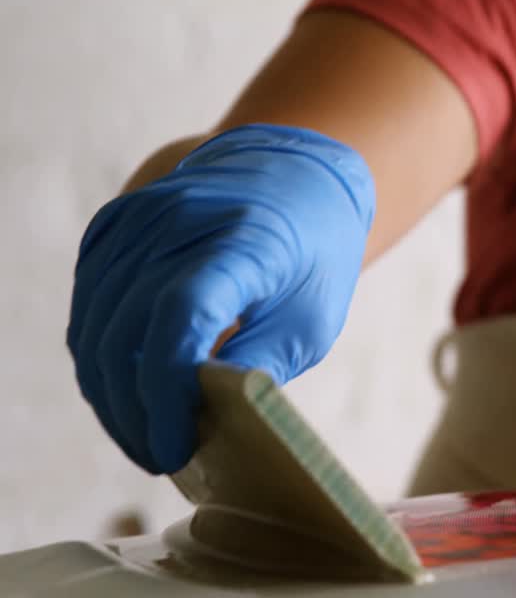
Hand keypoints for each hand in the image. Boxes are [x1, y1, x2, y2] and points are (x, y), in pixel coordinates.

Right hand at [67, 125, 374, 473]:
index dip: (166, 394)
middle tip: (162, 457)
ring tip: (146, 435)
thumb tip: (204, 422)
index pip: (179, 321)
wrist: (293, 173)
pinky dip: (101, 359)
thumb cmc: (313, 253)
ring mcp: (137, 220)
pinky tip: (130, 394)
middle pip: (125, 334)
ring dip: (112, 395)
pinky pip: (89, 307)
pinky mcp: (112, 228)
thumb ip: (257, 368)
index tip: (176, 447)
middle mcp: (178, 222)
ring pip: (95, 328)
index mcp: (242, 240)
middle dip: (135, 412)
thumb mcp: (310, 321)